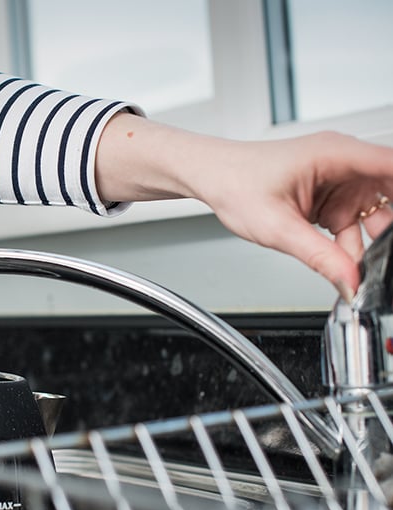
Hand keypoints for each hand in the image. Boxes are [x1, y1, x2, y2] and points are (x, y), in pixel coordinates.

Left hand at [97, 114, 392, 297]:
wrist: (210, 178)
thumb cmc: (234, 183)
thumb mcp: (278, 229)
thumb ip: (319, 257)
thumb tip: (350, 280)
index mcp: (337, 154)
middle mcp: (344, 162)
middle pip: (391, 191)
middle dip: (388, 227)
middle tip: (385, 257)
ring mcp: (338, 180)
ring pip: (377, 211)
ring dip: (374, 239)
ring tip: (368, 266)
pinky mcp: (330, 197)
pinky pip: (355, 221)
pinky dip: (354, 243)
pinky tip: (349, 262)